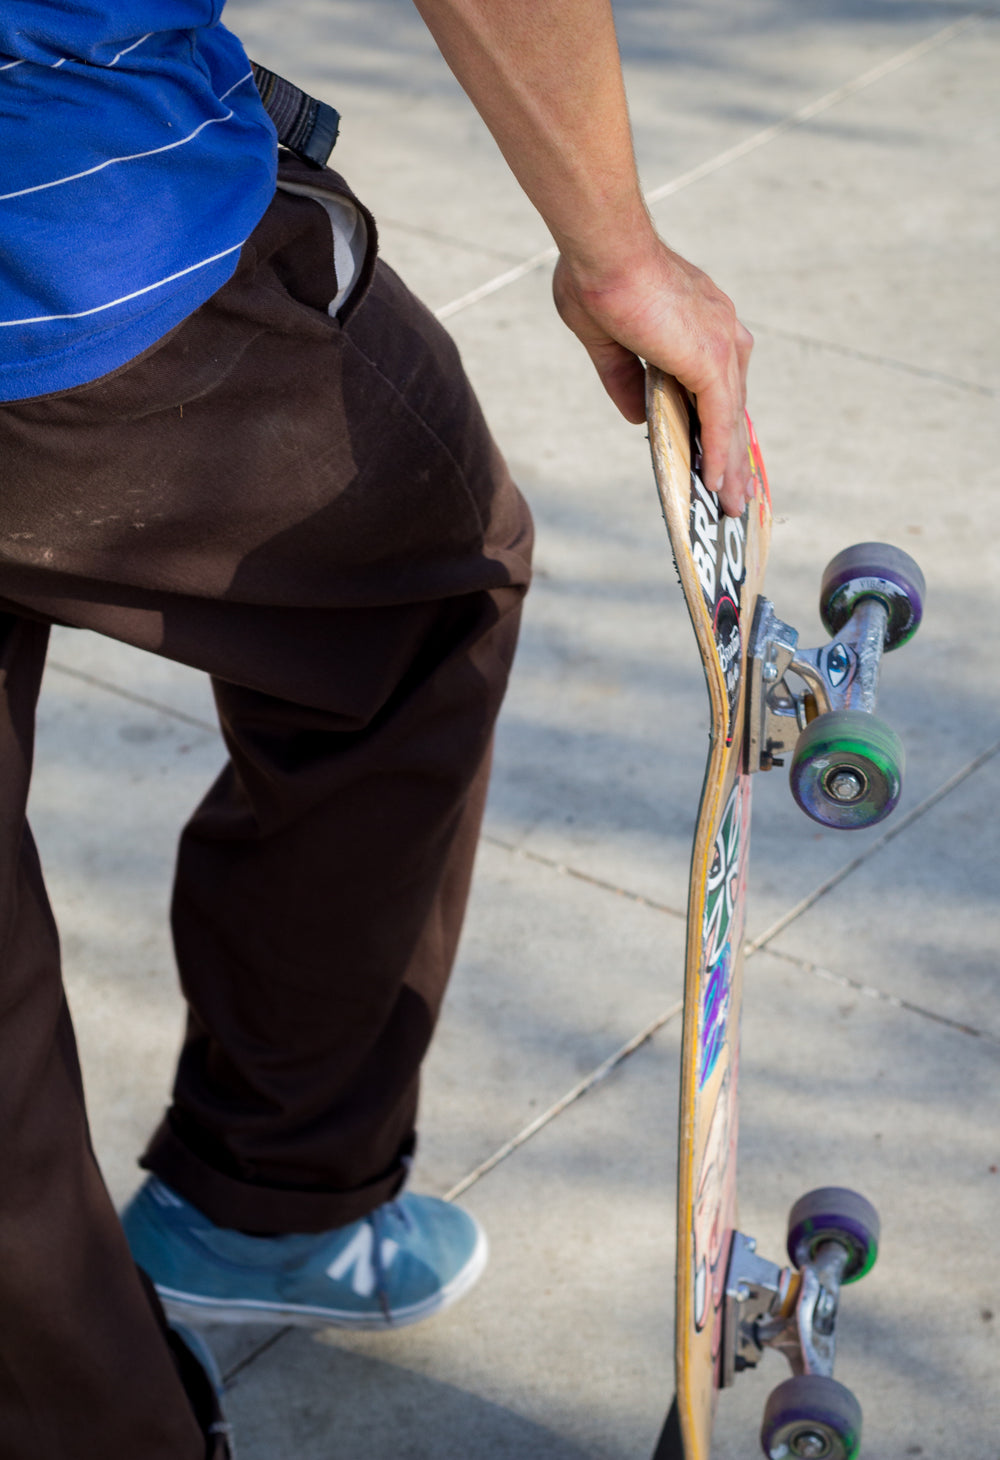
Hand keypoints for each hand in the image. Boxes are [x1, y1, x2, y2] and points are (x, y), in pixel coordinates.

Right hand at [552, 239, 753, 516]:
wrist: (604, 250)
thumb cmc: (597, 277)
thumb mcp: (607, 341)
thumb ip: (625, 380)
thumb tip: (638, 417)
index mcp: (702, 319)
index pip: (717, 382)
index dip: (718, 420)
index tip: (719, 451)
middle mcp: (721, 331)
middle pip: (732, 406)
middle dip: (732, 452)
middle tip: (734, 491)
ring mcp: (721, 344)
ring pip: (730, 419)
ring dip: (730, 465)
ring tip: (728, 503)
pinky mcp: (712, 360)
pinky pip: (720, 420)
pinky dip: (719, 455)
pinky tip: (716, 485)